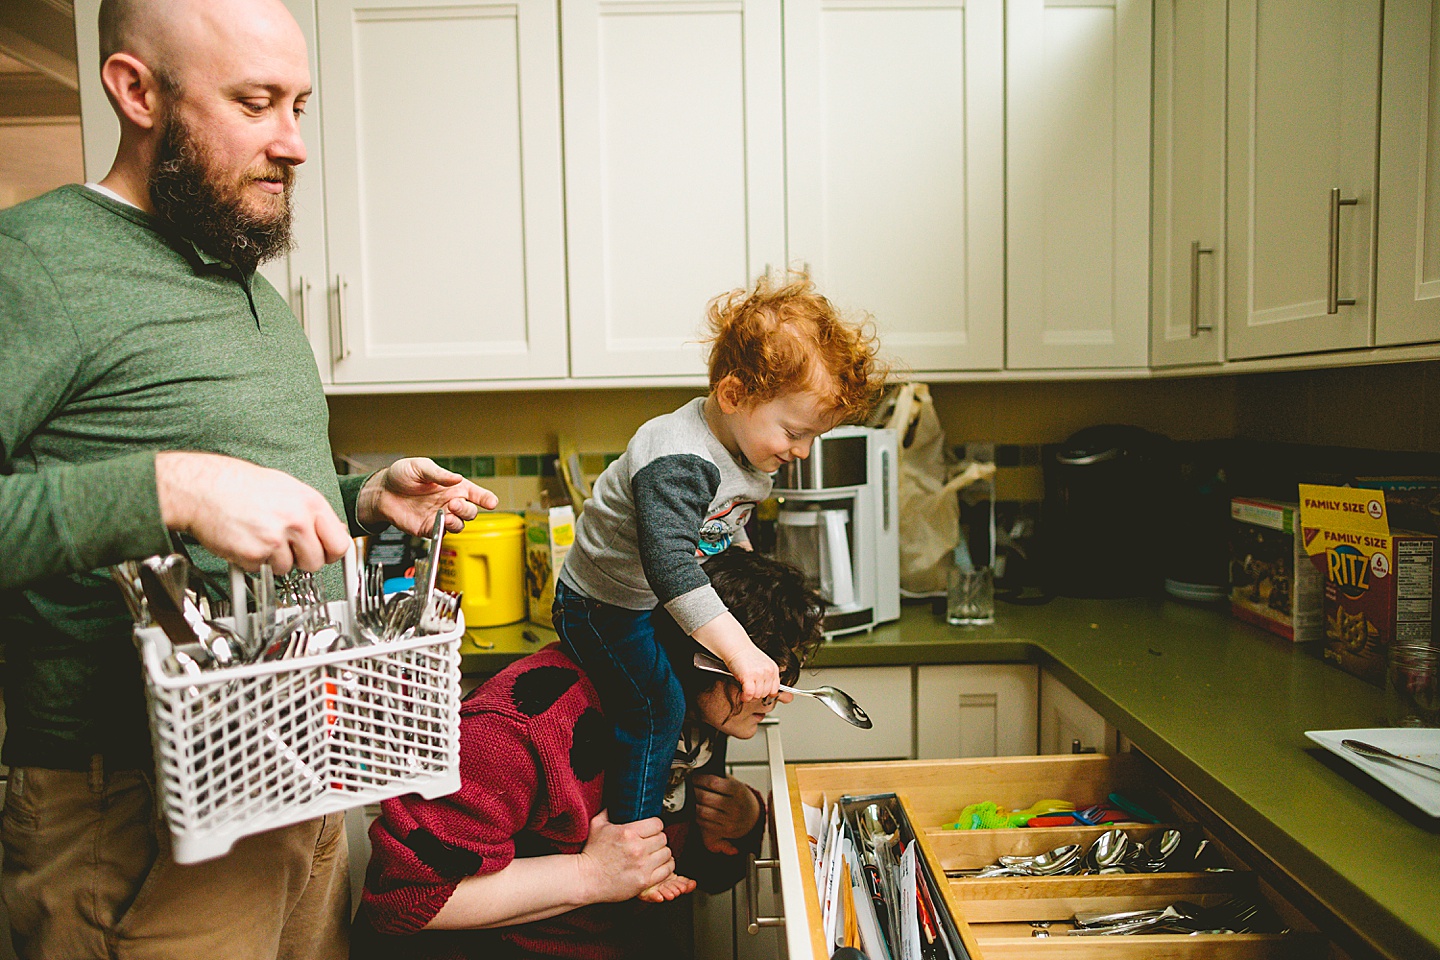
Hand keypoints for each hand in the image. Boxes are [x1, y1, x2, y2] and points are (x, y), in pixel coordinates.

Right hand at [156, 451, 350, 574]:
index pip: (340, 544)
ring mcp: (276, 539)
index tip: (323, 553)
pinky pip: (262, 570)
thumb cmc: (240, 485)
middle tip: (284, 546)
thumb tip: (334, 529)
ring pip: (288, 569)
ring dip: (274, 560)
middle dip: (301, 559)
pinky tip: (245, 541)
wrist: (203, 488)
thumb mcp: (287, 488)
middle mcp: (297, 521)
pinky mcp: (255, 554)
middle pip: (316, 562)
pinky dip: (252, 562)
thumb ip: (312, 512)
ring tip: (259, 537)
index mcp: (310, 503)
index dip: (330, 553)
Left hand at [357, 457, 499, 534]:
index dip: (486, 498)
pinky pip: (442, 533)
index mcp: (452, 486)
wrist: (381, 492)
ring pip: (460, 525)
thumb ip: (439, 474)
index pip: (476, 494)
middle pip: (470, 511)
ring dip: (458, 521)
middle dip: (467, 509)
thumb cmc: (401, 475)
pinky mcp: (428, 528)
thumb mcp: (420, 467)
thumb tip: (456, 478)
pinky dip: (444, 530)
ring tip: (448, 513)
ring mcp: (440, 516)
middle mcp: (449, 502)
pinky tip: (440, 522)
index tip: (492, 502)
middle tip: (454, 503)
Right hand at [575, 810, 674, 902]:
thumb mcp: (597, 825)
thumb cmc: (591, 853)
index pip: (657, 823)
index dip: (654, 826)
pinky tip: (657, 865)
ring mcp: (642, 866)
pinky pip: (667, 870)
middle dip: (657, 839)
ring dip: (662, 853)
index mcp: (628, 833)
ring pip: (667, 854)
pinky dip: (665, 867)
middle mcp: (638, 849)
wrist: (585, 879)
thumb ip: (610, 811)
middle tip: (651, 843)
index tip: (651, 830)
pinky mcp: (644, 881)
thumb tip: (619, 802)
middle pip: (663, 838)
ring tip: (655, 854)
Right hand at [691, 613, 779, 701]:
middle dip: (756, 695)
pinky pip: (749, 694)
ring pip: (758, 695)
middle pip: (765, 694)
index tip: (760, 693)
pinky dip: (745, 697)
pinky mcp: (748, 676)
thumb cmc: (746, 655)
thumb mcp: (762, 664)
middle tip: (749, 692)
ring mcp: (759, 674)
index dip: (766, 694)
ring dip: (750, 697)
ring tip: (745, 692)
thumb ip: (766, 676)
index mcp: (773, 668)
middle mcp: (768, 671)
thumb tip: (767, 692)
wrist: (736, 646)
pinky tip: (743, 695)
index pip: (775, 689)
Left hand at [692, 773, 761, 855]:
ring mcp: (730, 820)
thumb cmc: (740, 797)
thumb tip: (700, 772)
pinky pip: (704, 823)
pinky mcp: (724, 831)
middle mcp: (735, 806)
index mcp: (737, 790)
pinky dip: (698, 816)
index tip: (695, 777)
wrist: (752, 817)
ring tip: (695, 799)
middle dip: (695, 791)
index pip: (713, 783)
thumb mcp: (735, 784)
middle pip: (705, 798)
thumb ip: (720, 778)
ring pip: (702, 812)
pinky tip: (700, 810)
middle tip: (693, 788)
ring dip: (695, 804)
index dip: (700, 779)